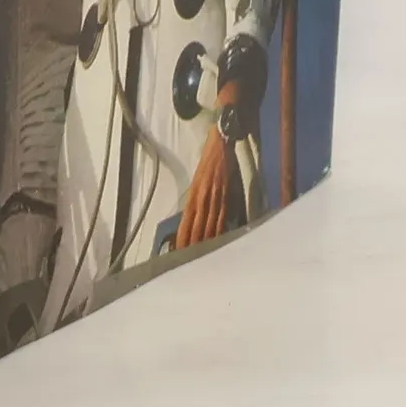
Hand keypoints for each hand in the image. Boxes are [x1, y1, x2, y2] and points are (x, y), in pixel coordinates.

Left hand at [177, 118, 241, 250]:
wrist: (221, 143)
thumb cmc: (207, 162)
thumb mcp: (197, 182)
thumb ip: (196, 200)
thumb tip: (193, 220)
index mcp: (193, 195)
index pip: (186, 223)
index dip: (183, 238)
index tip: (178, 254)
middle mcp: (202, 198)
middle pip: (197, 228)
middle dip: (193, 246)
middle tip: (188, 263)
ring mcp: (215, 197)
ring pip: (209, 226)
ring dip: (205, 243)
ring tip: (202, 260)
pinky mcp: (227, 195)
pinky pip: (223, 217)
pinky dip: (220, 232)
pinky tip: (219, 243)